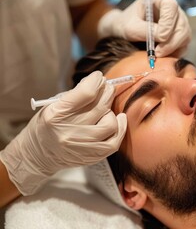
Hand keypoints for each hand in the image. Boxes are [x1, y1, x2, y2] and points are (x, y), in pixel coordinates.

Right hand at [0, 71, 125, 194]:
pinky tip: (119, 118)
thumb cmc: (46, 126)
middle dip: (107, 92)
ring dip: (110, 111)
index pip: (86, 93)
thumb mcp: (52, 106)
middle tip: (107, 87)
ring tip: (105, 107)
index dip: (96, 81)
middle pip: (100, 106)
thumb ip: (74, 95)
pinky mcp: (92, 156)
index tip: (99, 77)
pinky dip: (120, 128)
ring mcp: (82, 146)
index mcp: (56, 115)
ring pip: (110, 123)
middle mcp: (70, 132)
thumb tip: (97, 82)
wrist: (38, 155)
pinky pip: (114, 141)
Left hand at [98, 0, 190, 56]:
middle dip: (172, 41)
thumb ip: (146, 31)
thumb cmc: (125, 25)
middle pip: (181, 23)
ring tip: (158, 54)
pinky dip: (175, 52)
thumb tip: (163, 38)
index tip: (160, 37)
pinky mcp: (178, 33)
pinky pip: (184, 44)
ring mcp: (176, 20)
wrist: (124, 32)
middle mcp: (170, 7)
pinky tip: (163, 55)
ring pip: (185, 34)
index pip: (170, 6)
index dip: (168, 23)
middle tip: (158, 52)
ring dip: (174, 47)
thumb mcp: (130, 28)